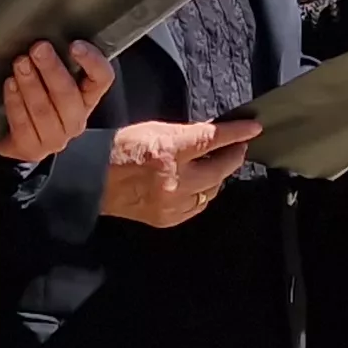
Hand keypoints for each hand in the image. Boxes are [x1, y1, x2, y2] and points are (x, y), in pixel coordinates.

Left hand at [0, 41, 115, 162]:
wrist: (20, 140)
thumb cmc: (39, 100)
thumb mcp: (52, 79)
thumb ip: (57, 60)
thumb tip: (46, 31)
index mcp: (87, 97)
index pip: (102, 79)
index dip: (92, 62)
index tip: (75, 45)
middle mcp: (76, 119)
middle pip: (69, 95)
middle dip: (52, 69)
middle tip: (38, 48)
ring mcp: (56, 138)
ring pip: (44, 110)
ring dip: (30, 84)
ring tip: (20, 63)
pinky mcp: (33, 148)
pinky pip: (24, 124)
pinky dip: (15, 102)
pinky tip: (10, 85)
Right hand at [102, 118, 257, 227]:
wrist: (93, 180)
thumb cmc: (121, 149)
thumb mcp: (155, 130)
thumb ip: (186, 135)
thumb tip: (213, 136)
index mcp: (168, 151)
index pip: (212, 140)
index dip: (237, 134)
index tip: (253, 129)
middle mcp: (174, 180)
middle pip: (220, 169)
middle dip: (233, 155)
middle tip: (238, 147)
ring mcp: (172, 203)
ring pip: (213, 190)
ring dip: (218, 176)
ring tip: (215, 164)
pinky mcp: (168, 218)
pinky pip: (198, 206)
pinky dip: (202, 194)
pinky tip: (198, 184)